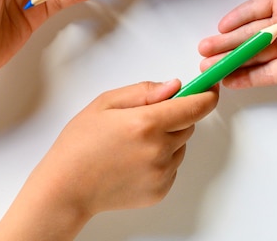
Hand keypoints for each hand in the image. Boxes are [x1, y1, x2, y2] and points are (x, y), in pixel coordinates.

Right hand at [42, 80, 217, 212]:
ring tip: (132, 144)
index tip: (210, 88)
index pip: (195, 107)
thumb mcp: (105, 103)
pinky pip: (172, 167)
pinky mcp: (160, 191)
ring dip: (167, 139)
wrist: (66, 188)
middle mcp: (159, 150)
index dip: (207, 95)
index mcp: (146, 124)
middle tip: (144, 119)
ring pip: (180, 146)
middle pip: (188, 125)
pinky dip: (160, 160)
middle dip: (175, 116)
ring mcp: (161, 174)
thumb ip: (144, 92)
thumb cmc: (79, 144)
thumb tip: (175, 86)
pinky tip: (133, 161)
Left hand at [198, 0, 276, 98]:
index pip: (267, 73)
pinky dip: (241, 16)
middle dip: (229, 59)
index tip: (224, 82)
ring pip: (250, 32)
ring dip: (228, 40)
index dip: (245, 77)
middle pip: (253, 54)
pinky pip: (257, 9)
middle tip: (205, 65)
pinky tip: (224, 25)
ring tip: (206, 46)